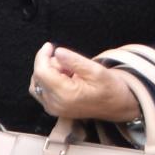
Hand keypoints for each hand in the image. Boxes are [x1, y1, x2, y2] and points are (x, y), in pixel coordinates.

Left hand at [29, 43, 144, 124]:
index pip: (41, 72)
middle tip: (71, 64)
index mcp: (65, 95)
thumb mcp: (97, 71)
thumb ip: (75, 61)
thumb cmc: (110, 88)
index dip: (42, 56)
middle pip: (38, 76)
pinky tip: (65, 78)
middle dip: (50, 65)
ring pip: (37, 83)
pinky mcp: (53, 109)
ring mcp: (53, 108)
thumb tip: (56, 51)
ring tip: (70, 72)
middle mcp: (55, 104)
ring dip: (50, 73)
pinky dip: (49, 80)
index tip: (50, 45)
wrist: (118, 106)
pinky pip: (41, 90)